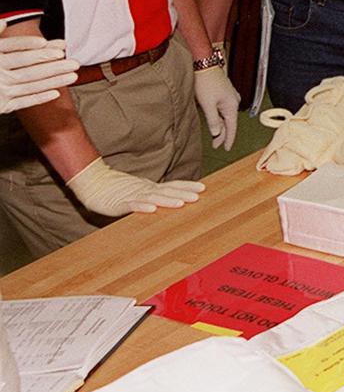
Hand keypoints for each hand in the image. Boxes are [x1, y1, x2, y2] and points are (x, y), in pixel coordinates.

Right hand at [0, 21, 78, 112]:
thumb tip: (4, 22)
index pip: (13, 47)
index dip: (31, 45)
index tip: (51, 44)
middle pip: (27, 66)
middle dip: (52, 63)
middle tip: (74, 60)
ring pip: (30, 83)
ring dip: (53, 79)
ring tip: (72, 74)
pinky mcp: (1, 106)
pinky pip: (23, 101)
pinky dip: (39, 97)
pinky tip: (56, 93)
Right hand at [65, 157, 204, 216]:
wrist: (93, 183)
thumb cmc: (117, 189)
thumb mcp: (139, 192)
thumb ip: (153, 195)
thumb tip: (172, 198)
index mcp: (150, 187)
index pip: (172, 185)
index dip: (187, 186)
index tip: (203, 187)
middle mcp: (145, 189)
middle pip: (166, 190)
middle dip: (183, 193)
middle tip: (199, 195)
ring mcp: (132, 195)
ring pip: (153, 198)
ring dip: (167, 200)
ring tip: (181, 203)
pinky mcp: (119, 203)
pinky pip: (132, 205)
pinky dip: (142, 207)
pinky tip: (152, 209)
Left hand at [194, 66, 239, 149]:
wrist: (204, 64)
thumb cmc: (206, 81)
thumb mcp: (208, 104)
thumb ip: (213, 120)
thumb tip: (217, 133)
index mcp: (232, 105)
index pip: (232, 127)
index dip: (228, 139)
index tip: (226, 148)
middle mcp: (233, 101)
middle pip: (229, 122)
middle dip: (223, 134)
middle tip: (216, 144)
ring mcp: (230, 96)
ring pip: (226, 115)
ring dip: (220, 125)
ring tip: (214, 135)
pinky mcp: (224, 92)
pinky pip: (223, 109)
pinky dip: (219, 116)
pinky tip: (215, 120)